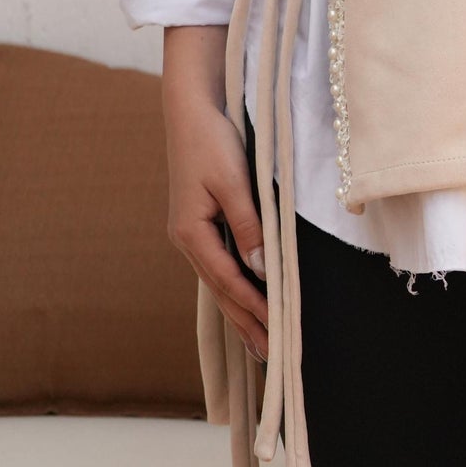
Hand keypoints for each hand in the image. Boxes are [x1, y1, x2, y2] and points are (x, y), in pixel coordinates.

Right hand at [162, 29, 268, 360]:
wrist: (191, 108)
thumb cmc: (212, 140)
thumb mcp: (234, 182)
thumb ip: (249, 226)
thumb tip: (263, 269)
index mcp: (191, 233)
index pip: (228, 280)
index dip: (254, 307)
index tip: (278, 331)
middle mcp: (188, 239)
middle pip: (222, 290)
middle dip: (247, 323)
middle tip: (273, 358)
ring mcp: (193, 233)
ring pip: (221, 282)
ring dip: (241, 312)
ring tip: (261, 345)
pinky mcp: (201, 223)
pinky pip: (222, 266)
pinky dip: (237, 288)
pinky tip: (246, 301)